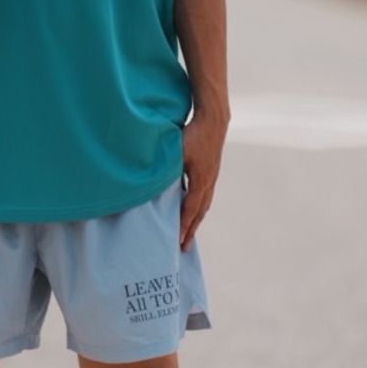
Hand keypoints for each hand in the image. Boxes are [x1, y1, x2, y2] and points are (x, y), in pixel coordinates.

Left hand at [179, 107, 227, 250]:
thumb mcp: (177, 152)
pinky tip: (195, 209)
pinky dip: (200, 207)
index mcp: (200, 181)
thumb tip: (152, 183)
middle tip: (184, 247)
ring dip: (196, 220)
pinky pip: (206, 196)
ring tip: (190, 232)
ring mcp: (212, 177)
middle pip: (199, 213)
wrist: (213, 119)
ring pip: (204, 205)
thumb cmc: (193, 133)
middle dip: (191, 230)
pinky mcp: (212, 171)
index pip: (190, 210)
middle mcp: (209, 182)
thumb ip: (167, 169)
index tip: (176, 241)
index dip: (183, 226)